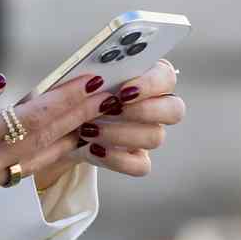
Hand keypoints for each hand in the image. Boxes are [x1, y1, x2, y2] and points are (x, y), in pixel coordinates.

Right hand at [0, 70, 107, 225]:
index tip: (91, 80)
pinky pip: (22, 168)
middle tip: (110, 92)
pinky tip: (57, 140)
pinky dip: (46, 151)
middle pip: (44, 138)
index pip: (30, 118)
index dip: (64, 99)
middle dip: (79, 114)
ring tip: (94, 115)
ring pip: (38, 158)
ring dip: (69, 135)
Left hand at [60, 58, 184, 178]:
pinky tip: (94, 149)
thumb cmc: (79, 95)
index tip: (125, 90)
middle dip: (144, 111)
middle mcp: (157, 107)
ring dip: (120, 133)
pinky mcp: (139, 159)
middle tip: (112, 109)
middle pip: (174, 110)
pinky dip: (117, 159)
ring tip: (89, 129)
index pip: (166, 77)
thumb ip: (96, 74)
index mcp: (150, 79)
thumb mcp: (83, 79)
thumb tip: (96, 80)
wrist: (66, 126)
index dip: (151, 84)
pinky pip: (141, 165)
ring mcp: (150, 134)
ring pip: (155, 137)